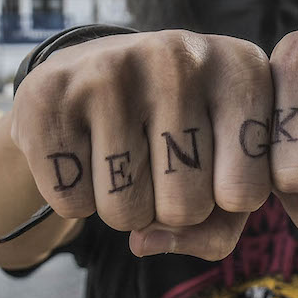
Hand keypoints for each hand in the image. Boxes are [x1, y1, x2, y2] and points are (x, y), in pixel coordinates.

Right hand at [9, 30, 273, 259]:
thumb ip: (218, 228)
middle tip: (159, 163)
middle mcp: (181, 56)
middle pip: (186, 208)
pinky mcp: (50, 92)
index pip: (247, 194)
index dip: (225, 203)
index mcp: (242, 70)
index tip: (216, 165)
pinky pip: (71, 202)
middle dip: (170, 209)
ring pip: (127, 213)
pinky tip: (83, 151)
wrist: (94, 74)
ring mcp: (113, 68)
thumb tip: (143, 241)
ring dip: (123, 207)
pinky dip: (76, 198)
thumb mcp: (224, 170)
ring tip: (123, 155)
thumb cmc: (181, 133)